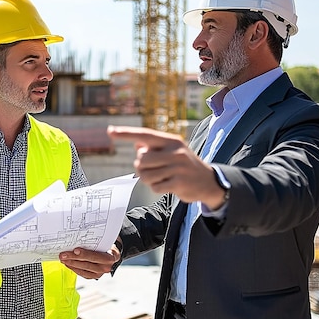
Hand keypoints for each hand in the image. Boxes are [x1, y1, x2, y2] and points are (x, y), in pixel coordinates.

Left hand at [59, 245, 120, 279]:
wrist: (111, 254)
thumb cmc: (106, 245)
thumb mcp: (105, 241)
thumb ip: (96, 240)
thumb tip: (79, 235)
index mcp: (112, 256)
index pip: (97, 256)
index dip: (85, 254)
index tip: (75, 250)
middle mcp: (107, 266)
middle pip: (88, 263)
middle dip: (73, 258)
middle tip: (63, 255)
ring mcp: (100, 273)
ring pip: (84, 269)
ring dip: (71, 264)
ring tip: (63, 259)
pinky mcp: (94, 276)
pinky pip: (82, 273)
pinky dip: (74, 268)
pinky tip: (68, 264)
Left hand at [108, 125, 225, 207]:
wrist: (209, 181)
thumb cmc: (184, 165)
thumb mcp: (173, 150)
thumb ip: (154, 147)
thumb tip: (136, 144)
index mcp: (171, 141)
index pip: (145, 135)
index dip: (126, 133)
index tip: (110, 131)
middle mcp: (175, 152)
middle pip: (141, 160)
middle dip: (141, 167)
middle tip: (152, 169)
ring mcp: (178, 168)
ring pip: (146, 175)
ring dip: (148, 179)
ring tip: (161, 177)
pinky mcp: (179, 183)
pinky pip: (155, 187)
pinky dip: (157, 188)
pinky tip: (168, 185)